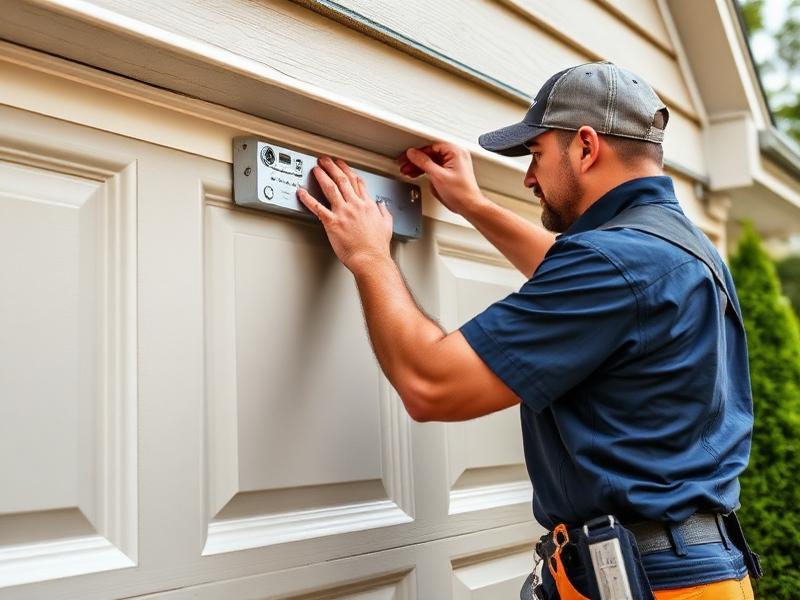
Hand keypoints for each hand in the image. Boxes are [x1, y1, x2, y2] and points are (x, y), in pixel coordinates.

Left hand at [297, 156, 392, 273]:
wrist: (371, 259)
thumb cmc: (377, 247)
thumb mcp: (387, 225)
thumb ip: (383, 213)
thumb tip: (381, 206)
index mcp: (367, 205)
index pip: (357, 182)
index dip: (348, 171)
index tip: (343, 166)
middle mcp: (355, 205)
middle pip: (343, 179)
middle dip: (333, 167)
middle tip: (325, 160)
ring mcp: (343, 212)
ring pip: (331, 187)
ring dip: (322, 175)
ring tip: (315, 168)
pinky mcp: (332, 223)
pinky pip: (317, 207)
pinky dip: (308, 198)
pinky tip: (301, 192)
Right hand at [399, 142, 483, 215]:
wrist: (469, 206)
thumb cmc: (461, 193)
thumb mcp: (438, 176)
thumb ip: (424, 162)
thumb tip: (413, 154)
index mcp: (456, 151)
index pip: (432, 146)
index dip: (418, 152)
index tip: (408, 157)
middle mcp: (456, 155)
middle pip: (431, 153)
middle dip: (417, 160)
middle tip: (405, 164)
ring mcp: (454, 163)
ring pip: (433, 160)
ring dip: (420, 166)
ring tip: (409, 171)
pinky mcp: (452, 172)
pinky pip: (437, 167)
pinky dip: (427, 171)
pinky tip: (418, 174)